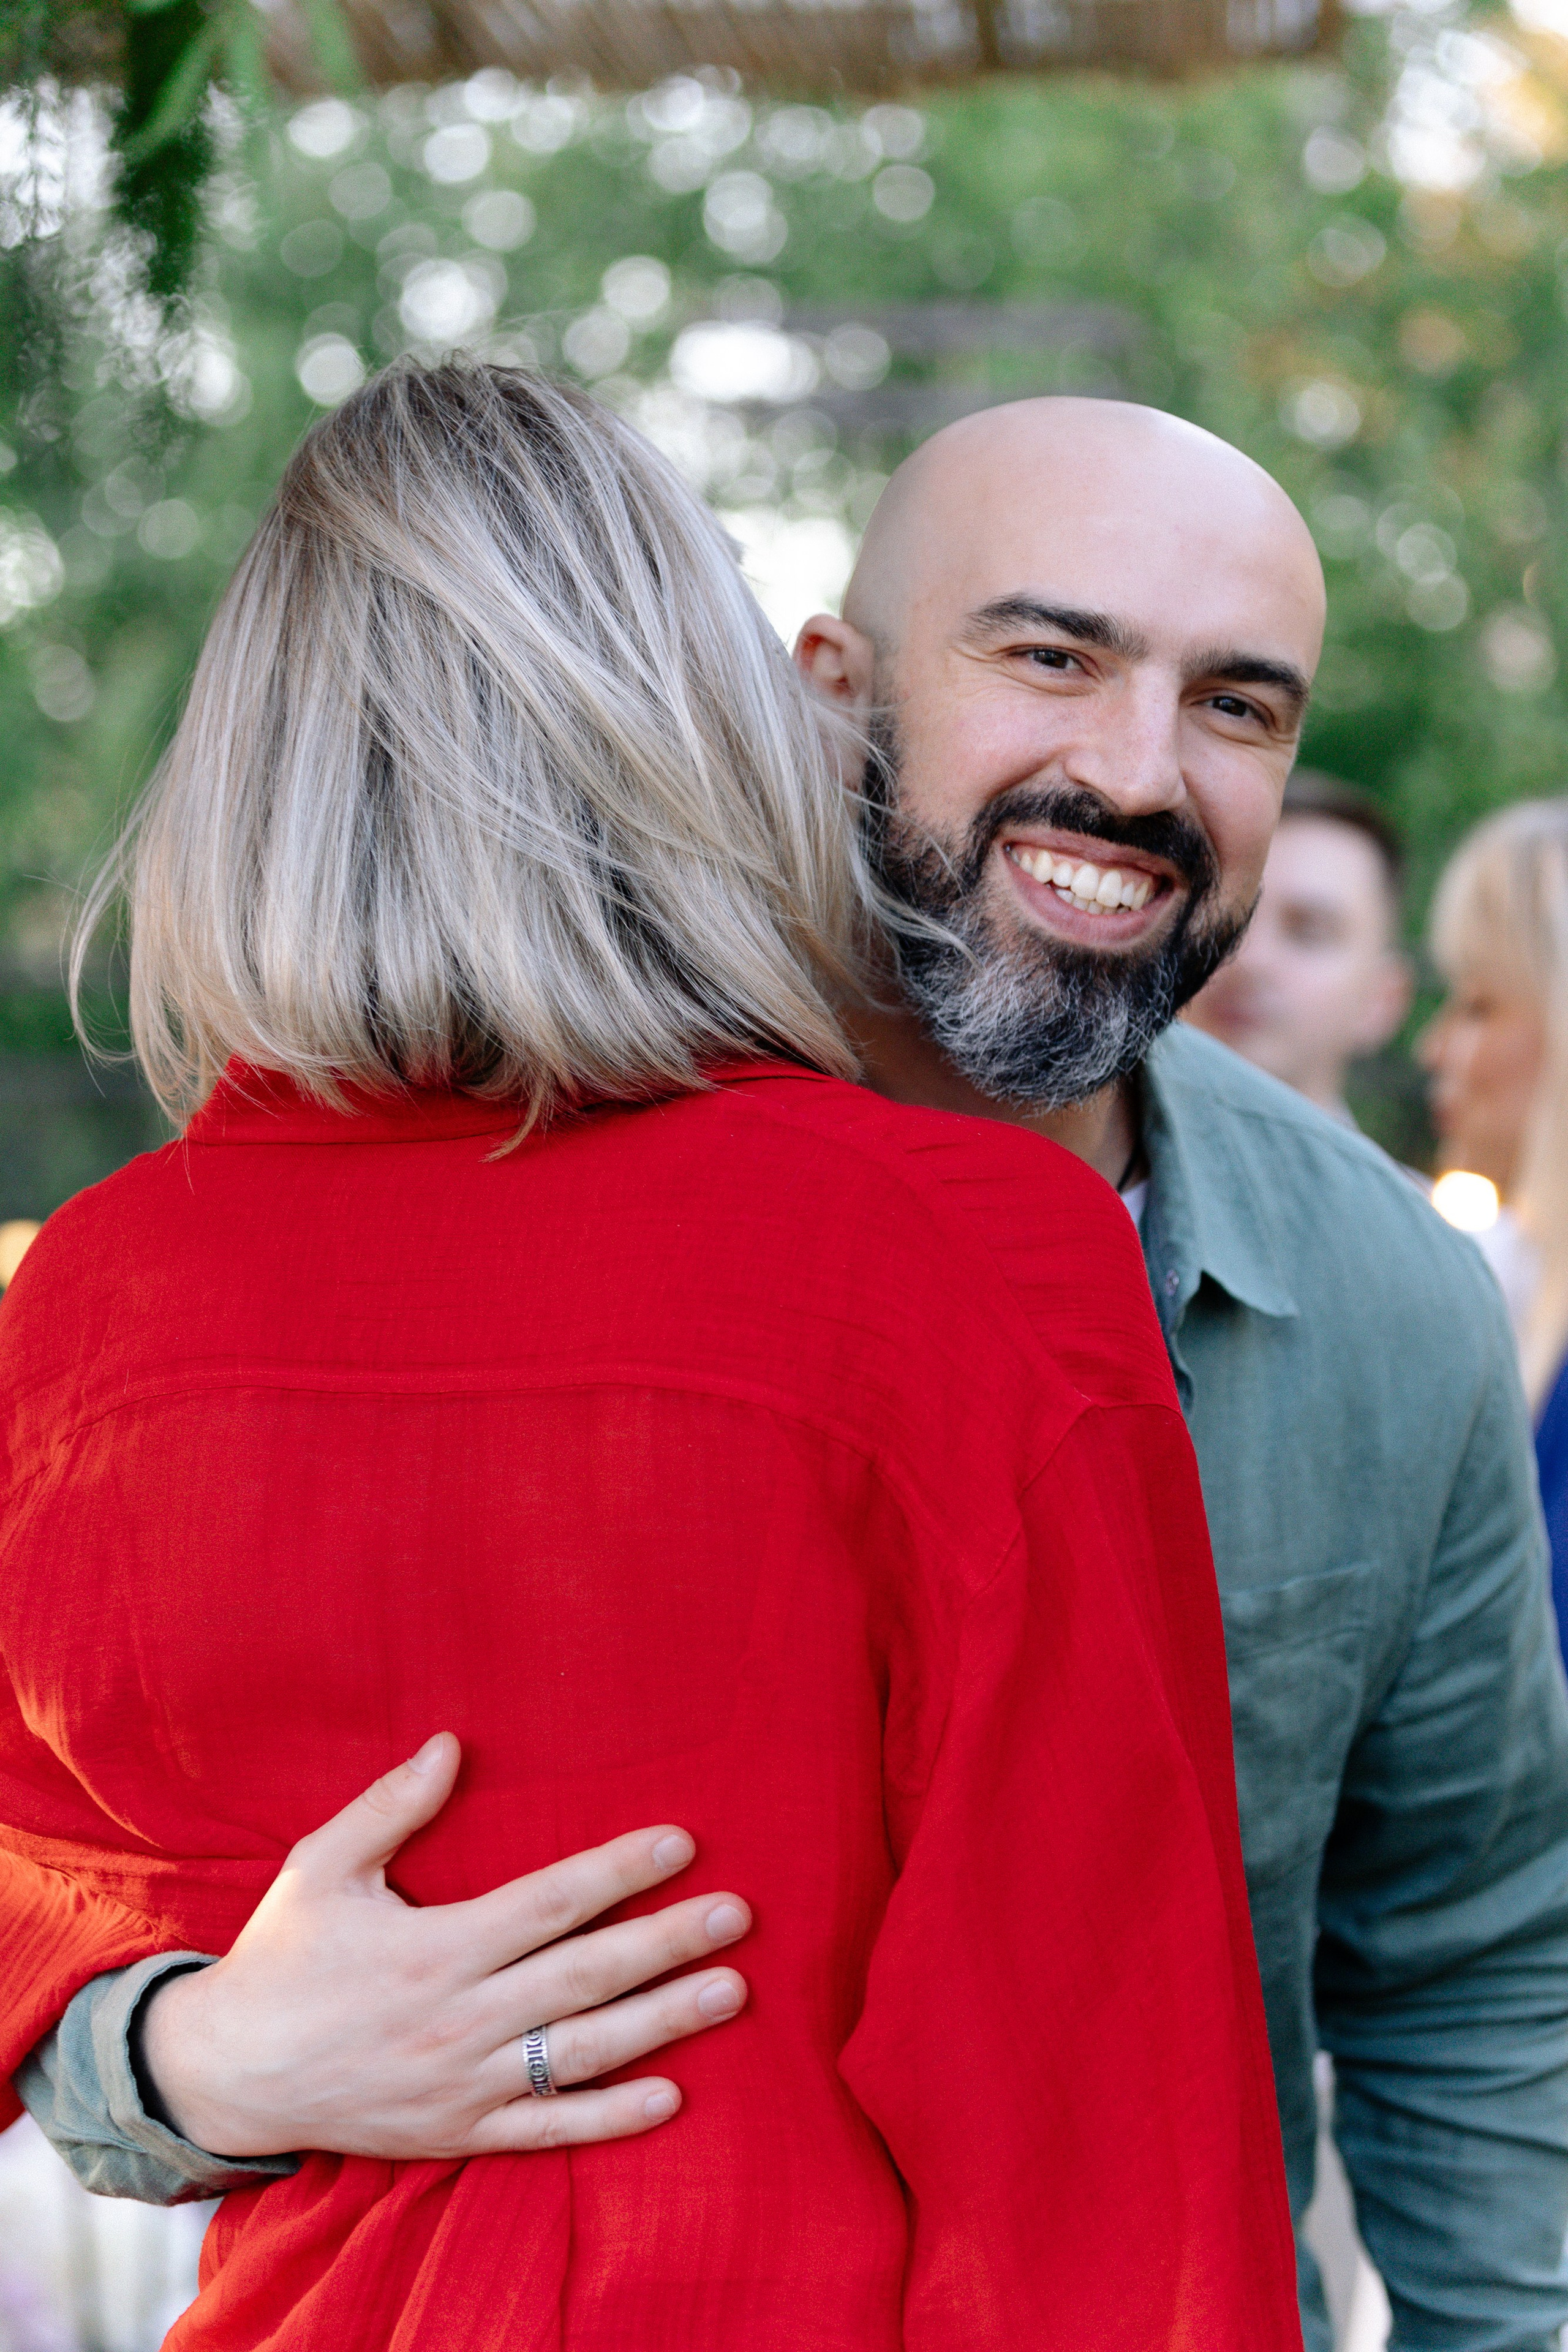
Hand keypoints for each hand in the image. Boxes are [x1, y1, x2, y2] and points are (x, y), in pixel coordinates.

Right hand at [139, 1734, 749, 2159]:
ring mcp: (462, 2082)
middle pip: (585, 1974)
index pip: (549, 1902)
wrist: (226, 2075)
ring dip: (663, 2021)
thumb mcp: (321, 1868)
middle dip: (667, 1942)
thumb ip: (390, 1806)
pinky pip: (547, 2129)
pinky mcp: (458, 2131)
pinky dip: (610, 2119)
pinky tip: (671, 2096)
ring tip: (731, 1990)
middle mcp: (458, 2017)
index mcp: (434, 1946)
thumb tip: (449, 1744)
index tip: (680, 1843)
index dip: (619, 1871)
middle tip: (737, 1915)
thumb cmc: (282, 1957)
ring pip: (583, 2052)